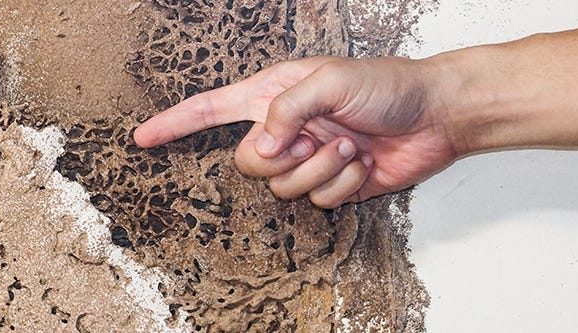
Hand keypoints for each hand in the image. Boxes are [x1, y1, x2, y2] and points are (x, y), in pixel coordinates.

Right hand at [134, 56, 458, 207]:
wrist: (434, 116)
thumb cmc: (386, 85)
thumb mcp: (330, 81)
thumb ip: (286, 110)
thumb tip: (261, 148)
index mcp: (273, 94)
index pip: (212, 109)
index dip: (175, 123)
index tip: (142, 137)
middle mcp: (284, 129)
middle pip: (246, 162)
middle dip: (280, 157)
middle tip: (314, 139)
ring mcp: (306, 159)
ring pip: (281, 187)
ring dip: (318, 169)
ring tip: (348, 146)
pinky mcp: (330, 186)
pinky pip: (316, 200)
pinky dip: (341, 184)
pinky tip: (361, 164)